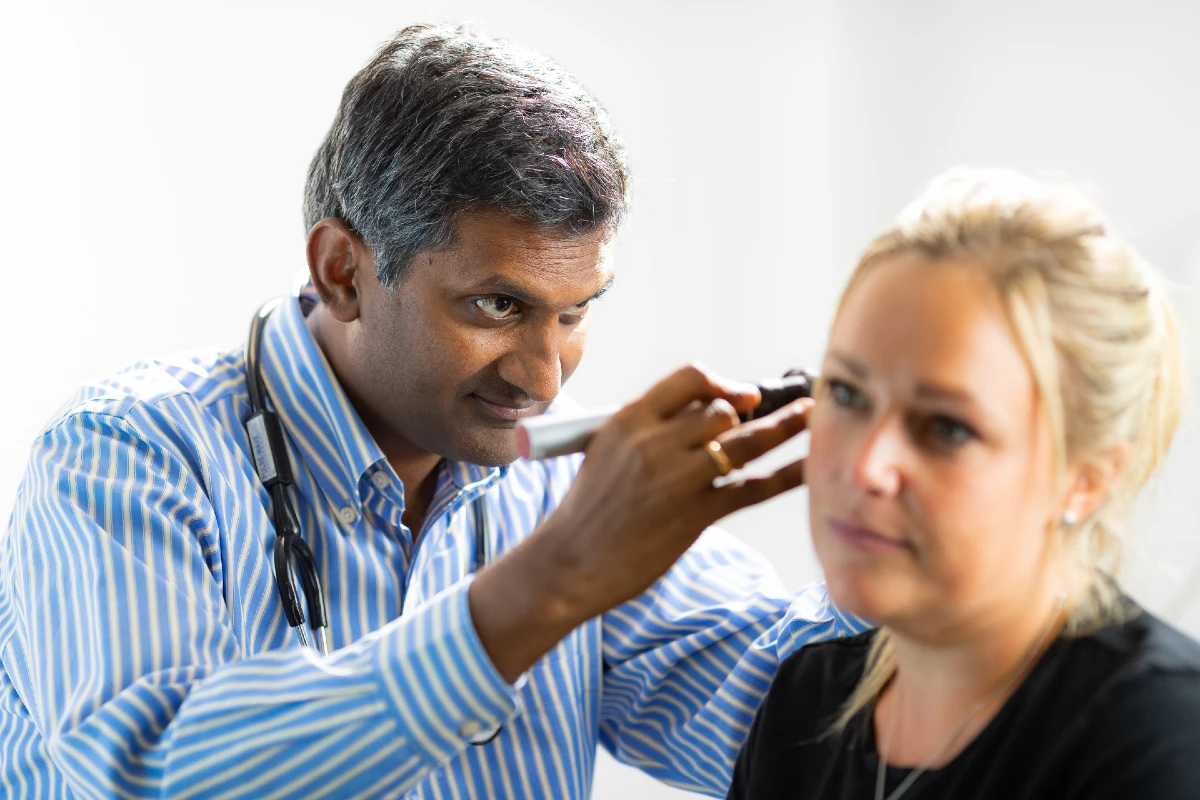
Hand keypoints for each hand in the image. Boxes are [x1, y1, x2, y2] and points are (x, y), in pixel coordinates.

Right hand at [470, 364, 813, 681]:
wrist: (568, 563)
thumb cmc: (588, 509)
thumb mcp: (605, 451)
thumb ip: (650, 429)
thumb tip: (705, 414)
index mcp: (628, 420)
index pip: (690, 379)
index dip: (724, 382)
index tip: (742, 395)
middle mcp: (654, 444)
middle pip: (724, 411)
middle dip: (753, 412)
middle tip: (775, 416)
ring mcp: (676, 480)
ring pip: (745, 443)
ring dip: (786, 427)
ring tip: (812, 417)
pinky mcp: (694, 516)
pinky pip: (752, 489)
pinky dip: (786, 476)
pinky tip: (809, 467)